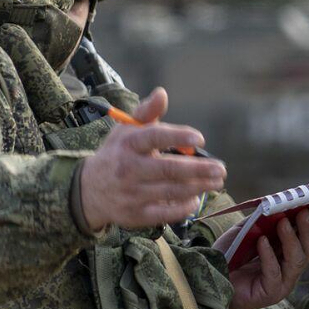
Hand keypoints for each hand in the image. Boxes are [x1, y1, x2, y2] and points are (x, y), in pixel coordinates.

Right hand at [79, 88, 226, 231]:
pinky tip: (196, 200)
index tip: (200, 138)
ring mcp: (131, 194)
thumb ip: (147, 112)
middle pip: (168, 169)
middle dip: (199, 169)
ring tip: (216, 182)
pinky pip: (163, 214)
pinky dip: (182, 208)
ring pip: (170, 191)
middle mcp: (128, 169)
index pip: (154, 137)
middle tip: (221, 168)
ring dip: (198, 187)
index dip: (178, 136)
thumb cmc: (117, 153)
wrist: (88, 190)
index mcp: (128, 144)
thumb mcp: (126, 130)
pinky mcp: (134, 215)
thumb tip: (162, 93)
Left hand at [215, 207, 308, 308]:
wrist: (209, 277)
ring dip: (291, 239)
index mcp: (288, 253)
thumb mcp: (248, 231)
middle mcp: (290, 269)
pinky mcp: (270, 294)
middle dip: (308, 230)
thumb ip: (263, 220)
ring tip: (283, 222)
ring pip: (297, 261)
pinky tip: (262, 241)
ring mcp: (282, 283)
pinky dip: (269, 255)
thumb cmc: (230, 255)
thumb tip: (279, 202)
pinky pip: (274, 273)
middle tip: (304, 212)